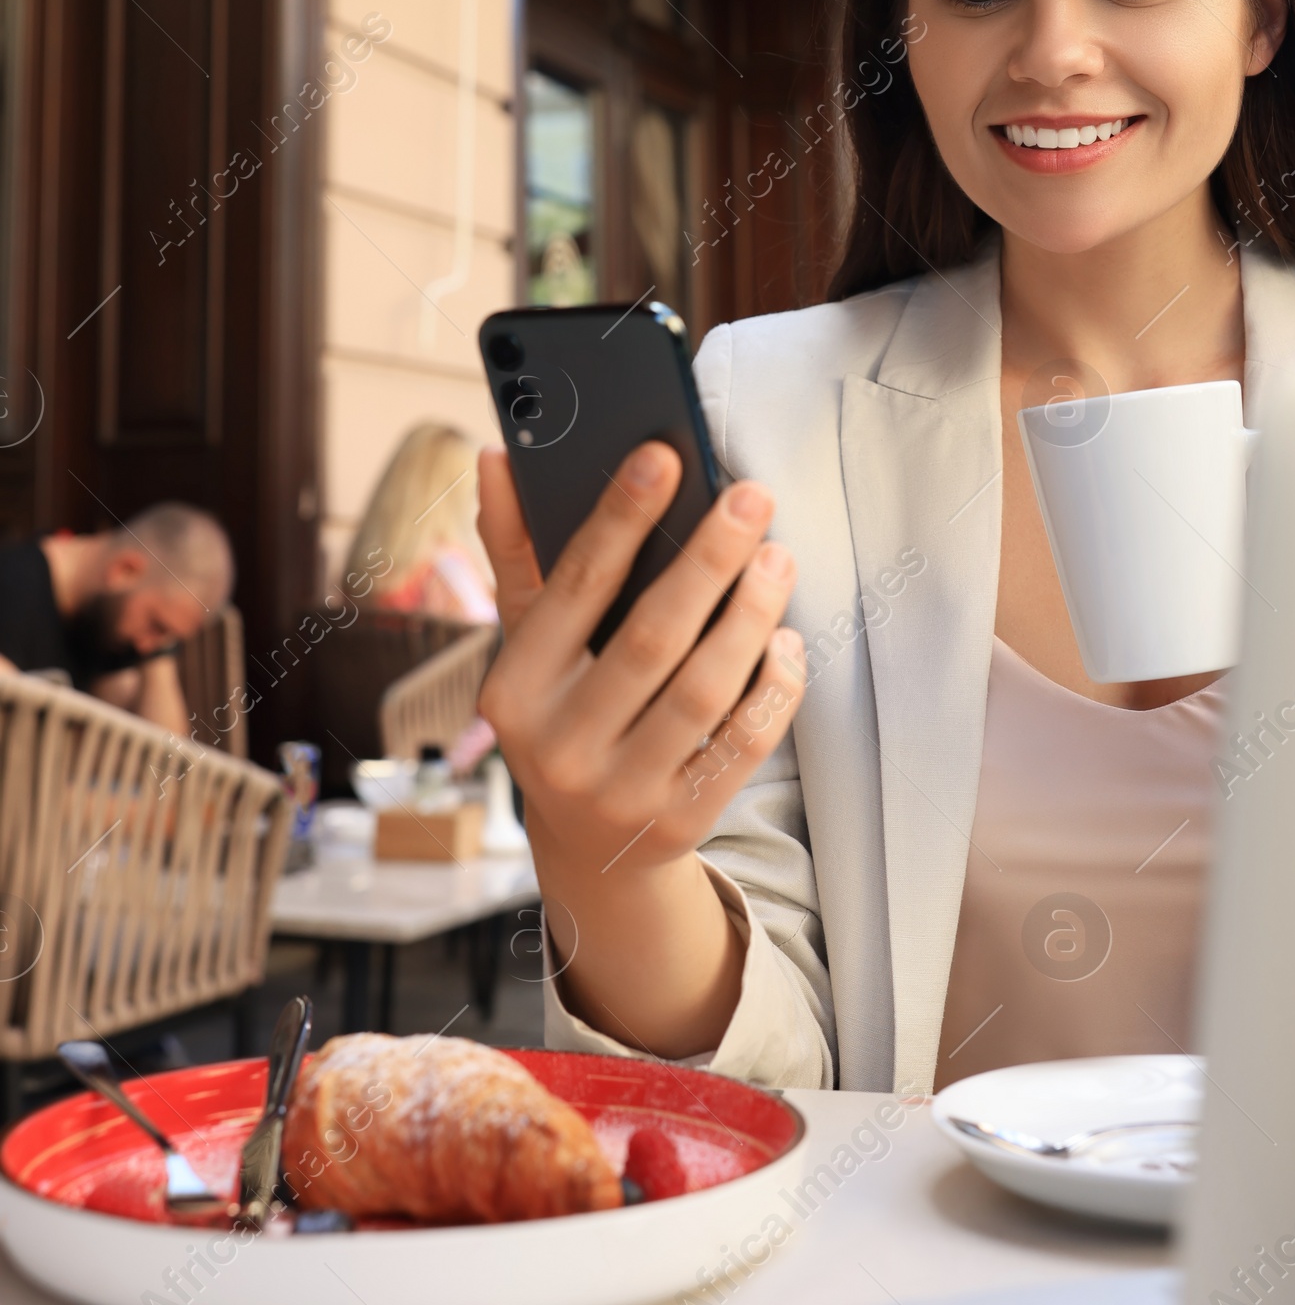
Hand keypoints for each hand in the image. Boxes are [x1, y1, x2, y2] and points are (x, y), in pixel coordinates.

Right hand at [476, 442, 805, 884]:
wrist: (590, 848)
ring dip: (751, 615)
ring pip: (704, 689)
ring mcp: (623, 791)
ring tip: (778, 557)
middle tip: (752, 497)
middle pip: (651, 636)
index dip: (620, 518)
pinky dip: (774, 685)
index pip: (574, 588)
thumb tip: (496, 456)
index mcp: (514, 690)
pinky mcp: (681, 820)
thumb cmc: (561, 711)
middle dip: (708, 559)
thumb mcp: (528, 642)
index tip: (662, 457)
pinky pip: (744, 743)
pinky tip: (788, 639)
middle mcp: (561, 747)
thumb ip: (515, 549)